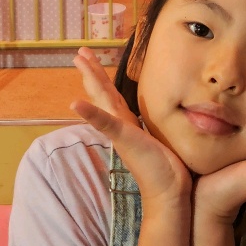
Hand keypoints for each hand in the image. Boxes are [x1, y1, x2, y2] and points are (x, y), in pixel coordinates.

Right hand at [71, 46, 191, 208]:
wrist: (168, 193)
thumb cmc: (169, 169)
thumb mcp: (162, 139)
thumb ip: (158, 127)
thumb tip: (168, 115)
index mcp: (129, 124)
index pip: (113, 96)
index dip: (102, 78)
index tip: (93, 61)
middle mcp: (122, 125)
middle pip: (103, 92)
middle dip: (91, 71)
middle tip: (79, 52)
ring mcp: (121, 132)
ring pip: (103, 99)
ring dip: (90, 79)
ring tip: (78, 61)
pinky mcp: (124, 139)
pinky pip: (105, 123)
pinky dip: (91, 113)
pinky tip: (75, 103)